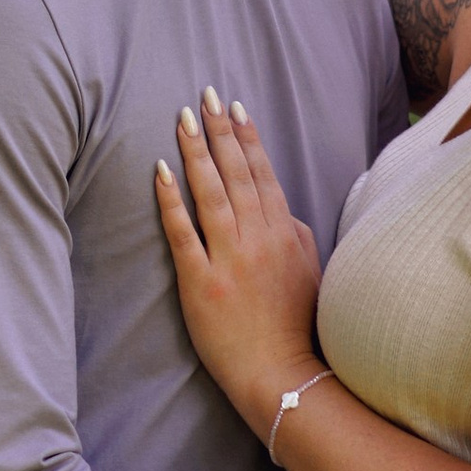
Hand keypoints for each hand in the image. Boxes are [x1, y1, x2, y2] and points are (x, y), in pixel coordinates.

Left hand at [154, 89, 322, 433]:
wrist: (282, 375)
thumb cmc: (297, 327)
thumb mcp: (310, 272)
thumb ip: (296, 236)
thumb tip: (282, 210)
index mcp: (285, 234)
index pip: (263, 175)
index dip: (248, 139)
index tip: (235, 108)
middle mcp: (258, 239)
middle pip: (237, 173)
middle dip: (219, 131)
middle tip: (205, 95)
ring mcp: (229, 259)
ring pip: (211, 192)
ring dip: (196, 151)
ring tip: (182, 118)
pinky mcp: (201, 282)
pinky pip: (183, 232)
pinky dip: (170, 199)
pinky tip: (159, 170)